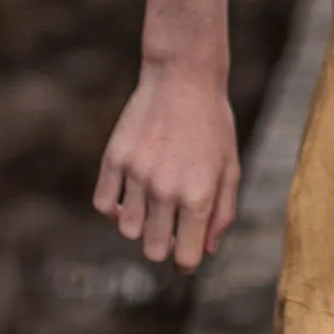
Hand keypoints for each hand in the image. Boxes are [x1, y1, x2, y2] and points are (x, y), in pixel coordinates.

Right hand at [93, 63, 239, 272]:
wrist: (184, 75)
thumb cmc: (212, 122)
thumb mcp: (230, 166)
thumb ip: (221, 212)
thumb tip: (205, 251)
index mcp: (199, 195)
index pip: (186, 258)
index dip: (187, 259)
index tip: (187, 248)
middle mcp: (166, 190)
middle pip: (153, 250)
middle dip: (164, 243)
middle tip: (171, 221)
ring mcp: (137, 175)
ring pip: (128, 231)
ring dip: (140, 223)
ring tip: (153, 199)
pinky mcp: (114, 159)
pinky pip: (104, 205)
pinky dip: (114, 207)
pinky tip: (130, 193)